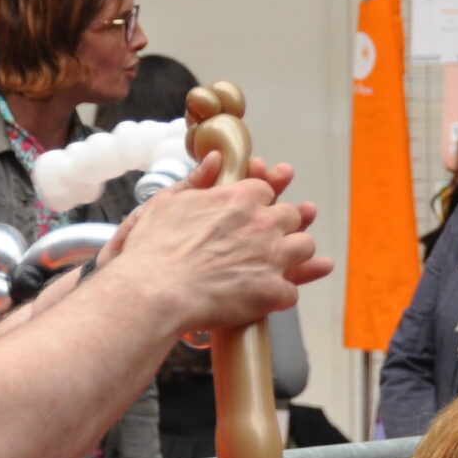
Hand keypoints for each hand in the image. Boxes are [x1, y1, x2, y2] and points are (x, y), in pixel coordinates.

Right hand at [115, 171, 327, 334]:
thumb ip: (196, 180)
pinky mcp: (272, 290)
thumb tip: (216, 159)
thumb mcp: (166, 202)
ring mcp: (271, 256)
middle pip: (292, 216)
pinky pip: (291, 290)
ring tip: (275, 267)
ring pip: (304, 247)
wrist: (153, 292)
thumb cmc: (152, 248)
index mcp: (238, 198)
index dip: (258, 204)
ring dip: (293, 256)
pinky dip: (277, 295)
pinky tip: (264, 298)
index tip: (250, 216)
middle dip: (281, 227)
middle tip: (265, 242)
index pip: (265, 191)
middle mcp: (262, 222)